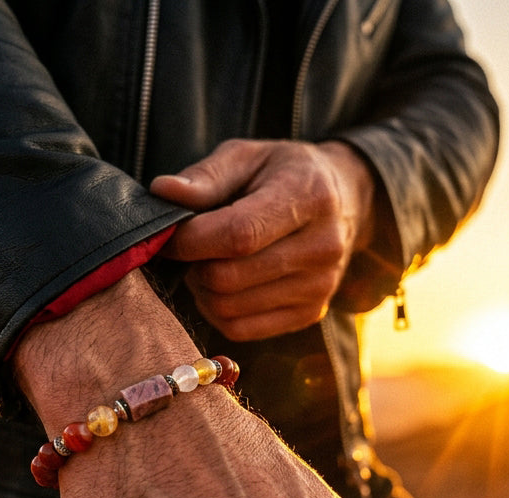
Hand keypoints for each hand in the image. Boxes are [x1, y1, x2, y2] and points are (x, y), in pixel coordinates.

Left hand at [150, 139, 376, 339]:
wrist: (344, 202)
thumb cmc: (283, 175)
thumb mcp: (247, 157)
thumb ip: (205, 176)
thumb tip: (163, 192)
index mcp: (309, 197)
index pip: (239, 235)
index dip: (190, 241)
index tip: (168, 235)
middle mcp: (323, 247)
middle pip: (228, 278)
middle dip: (193, 265)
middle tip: (191, 248)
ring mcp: (319, 286)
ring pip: (228, 308)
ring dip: (202, 290)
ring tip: (209, 263)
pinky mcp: (310, 314)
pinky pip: (240, 328)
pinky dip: (218, 311)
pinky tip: (224, 286)